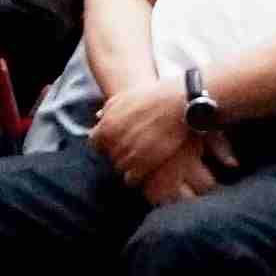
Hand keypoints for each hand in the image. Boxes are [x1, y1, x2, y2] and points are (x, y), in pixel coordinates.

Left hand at [92, 75, 204, 197]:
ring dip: (129, 164)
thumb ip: (109, 109)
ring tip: (143, 157)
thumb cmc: (154, 97)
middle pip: (109, 156)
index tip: (117, 141)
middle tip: (135, 147)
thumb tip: (98, 118)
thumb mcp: (126, 97)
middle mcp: (113, 141)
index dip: (106, 143)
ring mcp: (128, 154)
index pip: (96, 143)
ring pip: (119, 168)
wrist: (179, 104)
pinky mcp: (142, 165)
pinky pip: (131, 179)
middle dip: (119, 152)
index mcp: (107, 125)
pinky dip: (136, 176)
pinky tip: (146, 168)